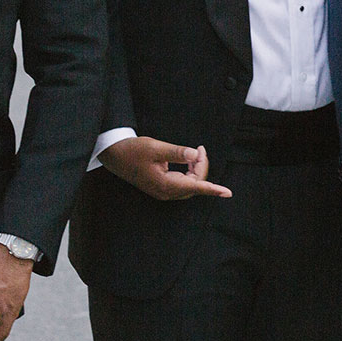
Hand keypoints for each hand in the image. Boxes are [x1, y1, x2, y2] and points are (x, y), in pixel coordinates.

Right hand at [98, 136, 231, 199]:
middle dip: (201, 167)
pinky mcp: (161, 186)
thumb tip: (194, 154)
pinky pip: (182, 183)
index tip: (227, 192)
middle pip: (195, 184)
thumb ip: (176, 152)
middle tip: (199, 149)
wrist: (115, 155)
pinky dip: (189, 172)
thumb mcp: (156, 147)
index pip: (195, 187)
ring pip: (190, 184)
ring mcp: (163, 191)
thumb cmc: (133, 151)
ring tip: (194, 152)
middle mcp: (166, 192)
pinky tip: (188, 160)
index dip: (213, 189)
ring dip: (196, 169)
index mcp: (165, 184)